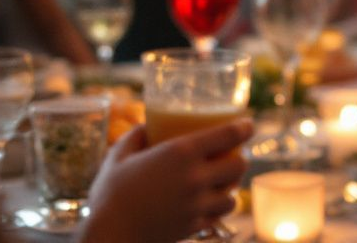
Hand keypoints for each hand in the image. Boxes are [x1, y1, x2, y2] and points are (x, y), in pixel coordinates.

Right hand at [81, 120, 252, 242]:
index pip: (228, 135)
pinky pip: (219, 215)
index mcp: (181, 153)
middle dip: (240, 159)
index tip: (248, 125)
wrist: (108, 236)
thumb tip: (148, 126)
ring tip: (221, 181)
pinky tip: (210, 203)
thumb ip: (137, 136)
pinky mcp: (194, 226)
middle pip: (239, 165)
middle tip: (233, 155)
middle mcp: (195, 178)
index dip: (244, 127)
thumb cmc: (109, 192)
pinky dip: (218, 208)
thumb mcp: (119, 155)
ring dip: (230, 186)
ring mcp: (197, 205)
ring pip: (233, 194)